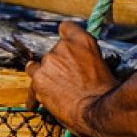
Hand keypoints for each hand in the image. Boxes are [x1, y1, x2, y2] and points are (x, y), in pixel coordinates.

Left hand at [27, 21, 117, 135]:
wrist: (96, 109)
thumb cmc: (104, 92)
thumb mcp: (101, 65)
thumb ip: (85, 58)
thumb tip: (78, 64)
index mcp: (82, 40)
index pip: (66, 27)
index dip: (65, 38)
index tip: (65, 47)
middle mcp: (63, 46)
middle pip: (52, 53)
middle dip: (57, 66)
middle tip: (67, 82)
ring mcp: (49, 61)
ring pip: (38, 67)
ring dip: (45, 76)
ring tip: (54, 91)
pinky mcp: (39, 78)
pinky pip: (32, 83)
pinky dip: (35, 92)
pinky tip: (37, 102)